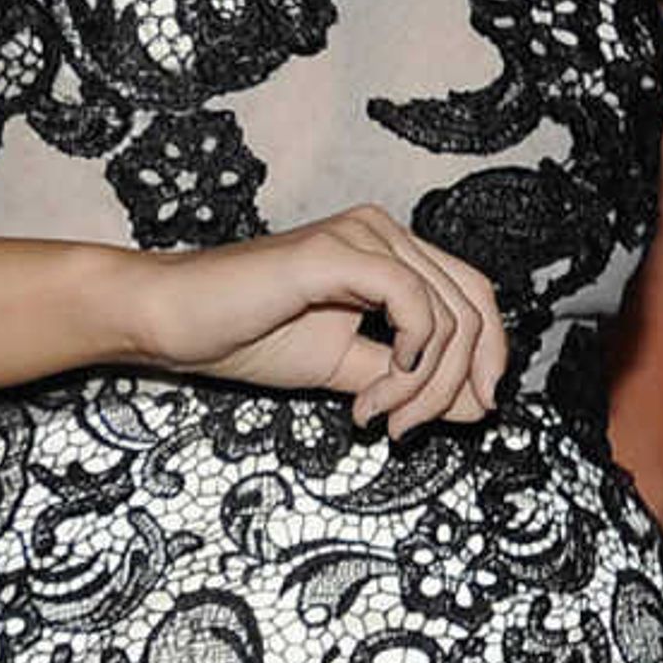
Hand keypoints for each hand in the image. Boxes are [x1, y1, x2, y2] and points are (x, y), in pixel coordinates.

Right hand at [130, 207, 510, 437]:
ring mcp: (361, 235)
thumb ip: (407, 380)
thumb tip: (473, 405)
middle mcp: (382, 232)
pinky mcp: (336, 252)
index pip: (472, 297)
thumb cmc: (243, 336)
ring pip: (446, 312)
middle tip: (406, 430)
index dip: (489, 356)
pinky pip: (410, 299)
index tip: (474, 413)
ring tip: (377, 416)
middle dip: (453, 382)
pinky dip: (410, 352)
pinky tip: (379, 384)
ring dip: (422, 382)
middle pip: (470, 307)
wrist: (173, 321)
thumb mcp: (344, 368)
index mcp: (388, 253)